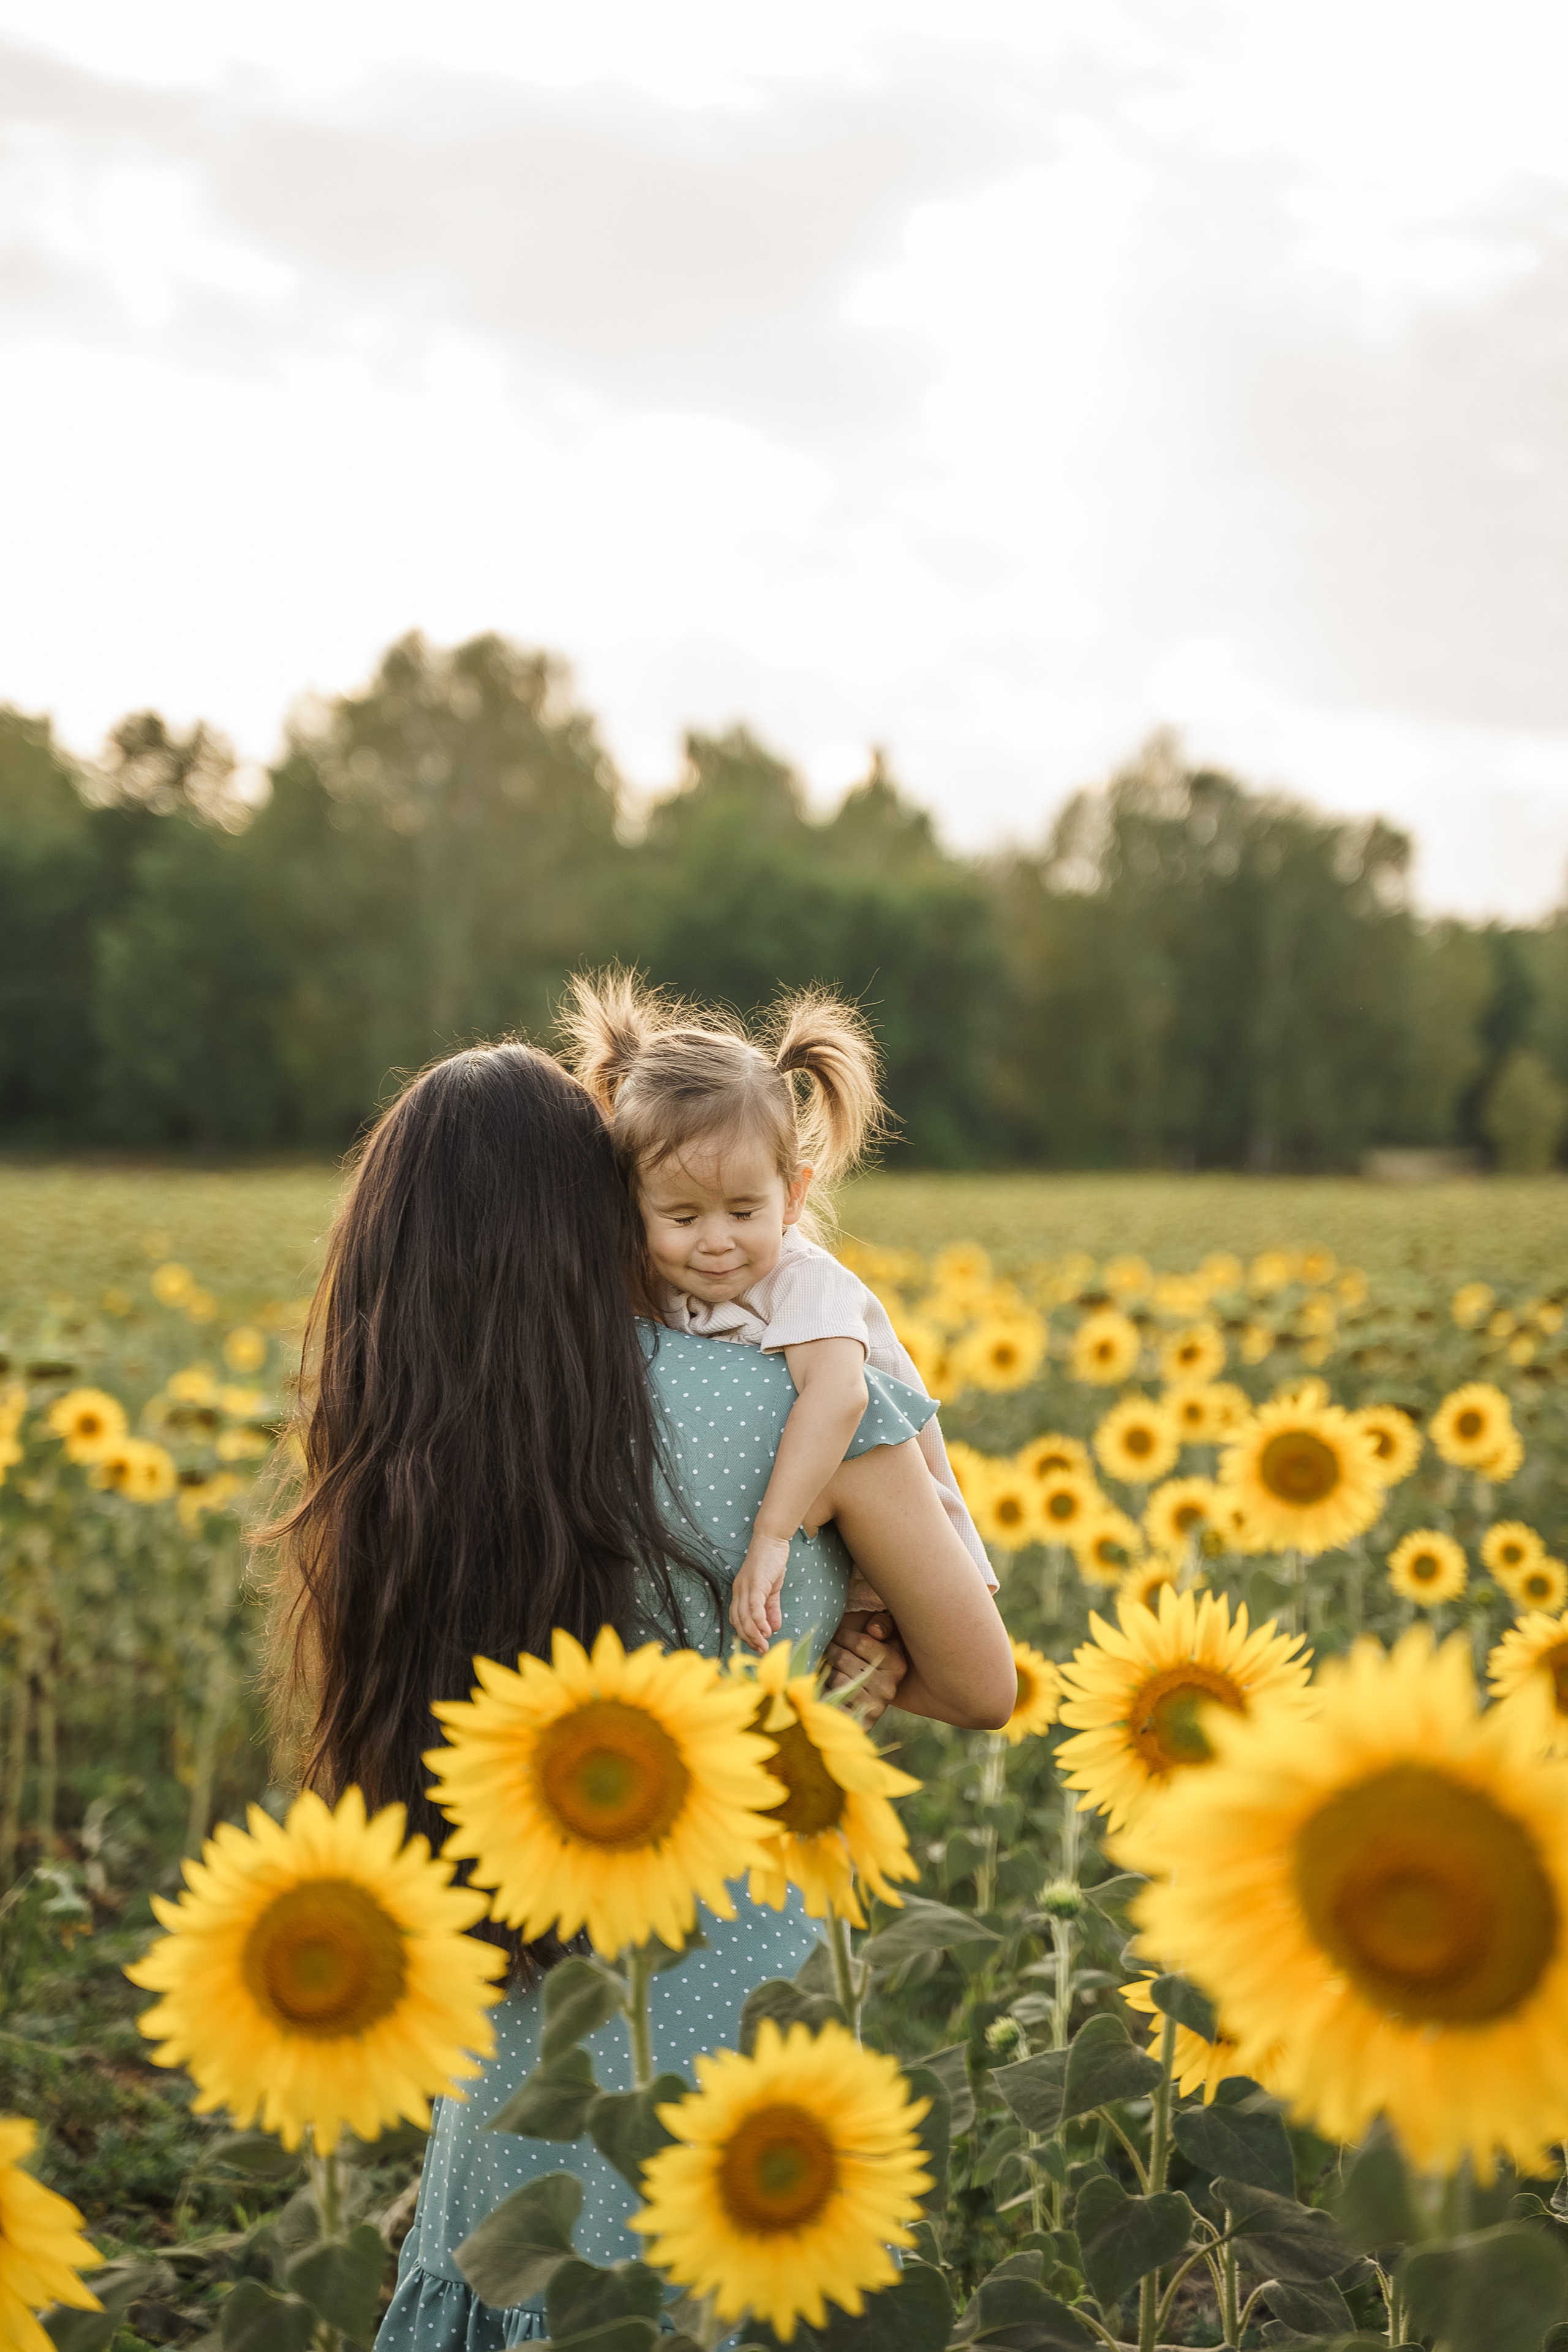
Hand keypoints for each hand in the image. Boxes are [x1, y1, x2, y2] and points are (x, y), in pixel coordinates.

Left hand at [730, 1533, 790, 1654]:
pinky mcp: (755, 1583)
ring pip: (745, 1618)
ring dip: (754, 1635)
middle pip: (738, 1622)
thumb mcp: (772, 1590)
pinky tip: (767, 1631)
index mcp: (740, 1593)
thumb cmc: (771, 1562)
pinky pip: (754, 1607)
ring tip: (764, 1646)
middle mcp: (738, 1591)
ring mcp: (745, 1587)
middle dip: (749, 1640)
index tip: (757, 1646)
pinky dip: (760, 1622)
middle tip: (761, 1652)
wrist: (772, 1539)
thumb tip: (772, 1629)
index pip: (737, 1620)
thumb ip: (771, 1609)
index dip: (745, 1635)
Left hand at [822, 1609, 907, 1725]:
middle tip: (823, 1646)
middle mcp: (889, 1687)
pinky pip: (831, 1701)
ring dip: (822, 1668)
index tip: (833, 1632)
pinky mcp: (860, 1723)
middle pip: (844, 1659)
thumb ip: (882, 1624)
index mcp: (897, 1663)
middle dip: (829, 1648)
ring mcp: (875, 1707)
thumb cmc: (868, 1653)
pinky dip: (820, 1690)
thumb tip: (875, 1631)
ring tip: (821, 1662)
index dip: (842, 1634)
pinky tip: (820, 1683)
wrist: (868, 1692)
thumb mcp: (879, 1634)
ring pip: (835, 1678)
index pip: (861, 1642)